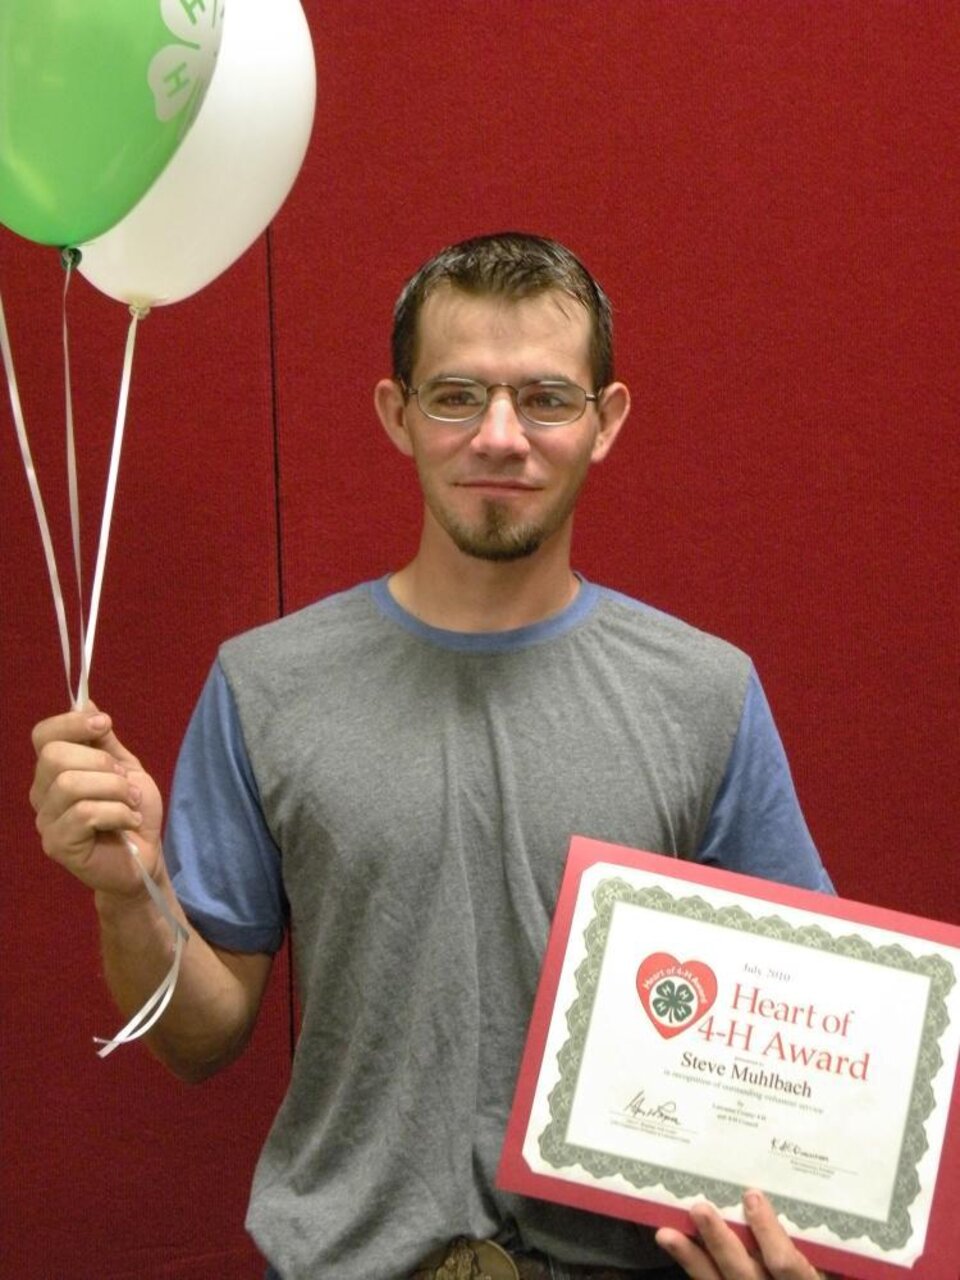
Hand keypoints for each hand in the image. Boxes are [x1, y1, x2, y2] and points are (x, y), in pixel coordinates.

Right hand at [30, 706, 163, 898]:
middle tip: (124, 782)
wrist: (146, 857)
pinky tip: (128, 822)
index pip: (43, 735)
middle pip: (55, 756)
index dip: (72, 723)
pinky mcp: (58, 846)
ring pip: (70, 784)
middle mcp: (42, 795)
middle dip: (102, 763)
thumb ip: (103, 740)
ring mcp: (46, 822)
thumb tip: (85, 701)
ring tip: (130, 803)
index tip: (105, 724)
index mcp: (54, 771)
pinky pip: (83, 813)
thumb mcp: (124, 767)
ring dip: (114, 790)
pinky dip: (117, 813)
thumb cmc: (132, 813)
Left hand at [655, 1190, 828, 1278]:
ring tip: (667, 1233)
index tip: (751, 1196)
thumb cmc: (810, 1274)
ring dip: (691, 1258)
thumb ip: (811, 1242)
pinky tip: (672, 1245)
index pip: (787, 1265)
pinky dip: (691, 1266)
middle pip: (743, 1273)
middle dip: (720, 1242)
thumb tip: (789, 1193)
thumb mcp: (827, 1267)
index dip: (769, 1233)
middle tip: (699, 1208)